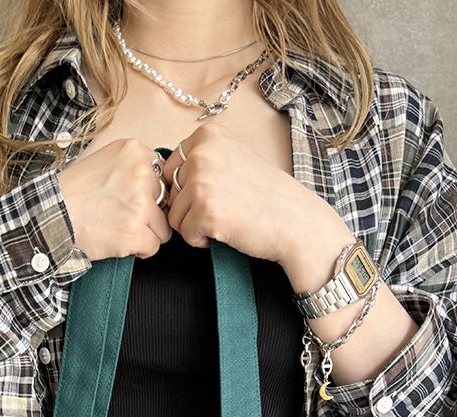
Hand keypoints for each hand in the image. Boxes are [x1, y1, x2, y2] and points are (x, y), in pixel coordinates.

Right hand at [57, 138, 172, 260]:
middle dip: (149, 215)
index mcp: (134, 151)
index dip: (151, 194)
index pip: (162, 177)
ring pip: (163, 227)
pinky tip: (118, 240)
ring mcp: (140, 203)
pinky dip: (139, 249)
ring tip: (119, 229)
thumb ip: (134, 168)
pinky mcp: (136, 230)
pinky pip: (154, 246)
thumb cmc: (74, 192)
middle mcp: (141, 173)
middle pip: (166, 203)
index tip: (131, 200)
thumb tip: (161, 185)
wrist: (52, 215)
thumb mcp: (105, 162)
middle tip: (121, 216)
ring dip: (145, 233)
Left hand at [159, 122, 335, 266]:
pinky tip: (225, 232)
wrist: (294, 221)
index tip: (217, 193)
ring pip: (174, 215)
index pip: (172, 167)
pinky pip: (184, 234)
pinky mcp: (204, 210)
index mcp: (207, 135)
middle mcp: (201, 152)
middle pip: (169, 191)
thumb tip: (162, 176)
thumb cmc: (264, 195)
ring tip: (225, 220)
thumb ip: (201, 159)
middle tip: (222, 209)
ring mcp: (202, 181)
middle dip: (188, 207)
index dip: (188, 189)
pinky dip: (201, 240)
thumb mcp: (232, 158)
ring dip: (194, 225)